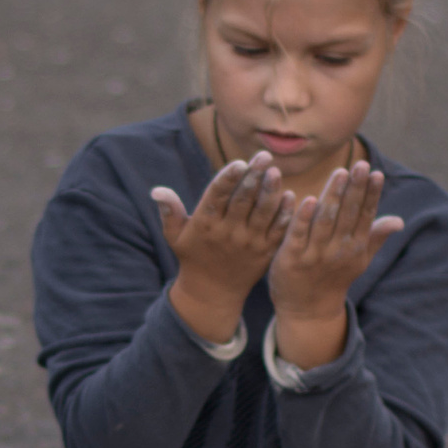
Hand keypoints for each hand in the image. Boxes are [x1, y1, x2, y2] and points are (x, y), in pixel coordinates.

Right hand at [153, 150, 290, 341]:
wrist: (213, 292)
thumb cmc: (193, 257)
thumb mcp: (175, 237)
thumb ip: (169, 212)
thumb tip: (157, 191)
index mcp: (205, 224)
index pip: (218, 197)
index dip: (228, 179)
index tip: (239, 163)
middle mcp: (228, 232)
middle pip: (243, 200)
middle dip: (254, 176)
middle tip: (264, 156)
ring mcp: (248, 243)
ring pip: (262, 213)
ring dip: (271, 191)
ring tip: (275, 171)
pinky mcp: (265, 251)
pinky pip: (277, 230)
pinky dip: (284, 213)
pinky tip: (290, 196)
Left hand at [268, 162, 400, 368]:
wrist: (308, 311)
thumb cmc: (333, 278)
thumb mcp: (359, 260)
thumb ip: (376, 237)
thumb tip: (399, 220)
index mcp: (356, 247)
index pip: (365, 215)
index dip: (371, 194)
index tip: (376, 173)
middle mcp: (338, 250)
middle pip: (348, 214)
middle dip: (355, 189)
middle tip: (360, 164)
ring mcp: (315, 254)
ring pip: (325, 220)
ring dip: (334, 196)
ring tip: (340, 173)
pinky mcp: (292, 258)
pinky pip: (299, 234)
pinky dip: (304, 217)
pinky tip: (310, 198)